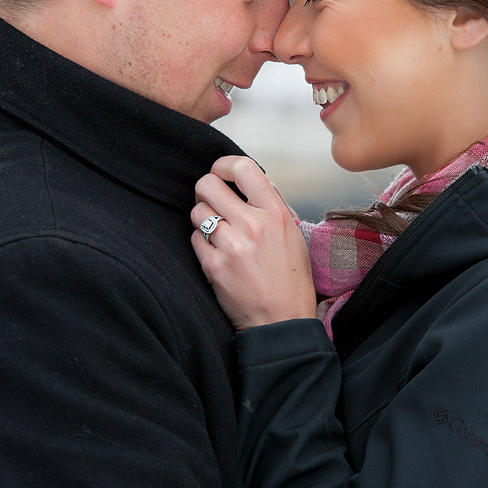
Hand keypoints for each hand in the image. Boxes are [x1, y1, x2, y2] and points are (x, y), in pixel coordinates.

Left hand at [190, 156, 316, 330]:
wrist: (281, 322)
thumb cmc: (290, 280)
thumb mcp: (293, 237)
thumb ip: (272, 206)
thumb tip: (252, 182)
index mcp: (276, 214)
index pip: (243, 168)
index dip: (224, 165)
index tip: (221, 173)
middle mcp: (253, 225)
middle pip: (207, 185)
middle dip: (206, 192)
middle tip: (213, 203)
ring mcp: (231, 246)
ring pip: (197, 212)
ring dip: (204, 220)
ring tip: (219, 234)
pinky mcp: (214, 266)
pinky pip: (195, 238)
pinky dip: (202, 244)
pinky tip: (218, 255)